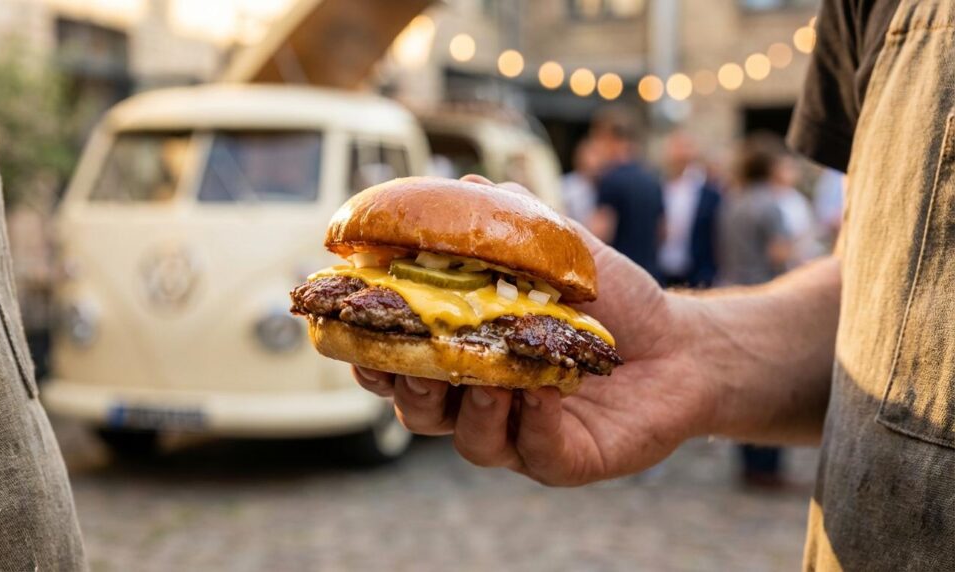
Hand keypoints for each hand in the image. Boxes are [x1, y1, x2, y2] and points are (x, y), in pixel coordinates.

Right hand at [353, 175, 715, 485]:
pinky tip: (548, 391)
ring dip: (473, 409)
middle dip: (408, 387)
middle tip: (415, 360)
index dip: (371, 354)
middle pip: (418, 409)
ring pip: (469, 440)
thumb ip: (510, 224)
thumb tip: (465, 185)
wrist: (679, 345)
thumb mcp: (560, 252)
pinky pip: (535, 451)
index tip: (358, 331)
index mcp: (466, 354)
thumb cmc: (610, 300)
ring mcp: (519, 434)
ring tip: (494, 379)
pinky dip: (536, 422)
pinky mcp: (561, 460)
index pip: (400, 363)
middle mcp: (481, 401)